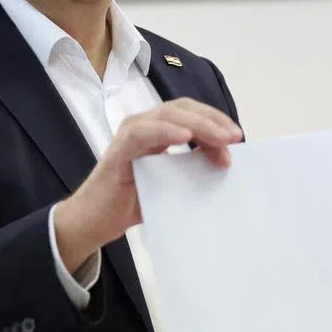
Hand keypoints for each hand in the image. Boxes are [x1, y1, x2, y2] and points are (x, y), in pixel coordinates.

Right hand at [54, 98, 241, 271]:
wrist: (94, 222)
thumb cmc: (131, 203)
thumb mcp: (169, 184)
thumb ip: (190, 169)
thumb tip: (226, 164)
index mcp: (156, 131)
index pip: (190, 113)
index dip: (215, 120)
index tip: (237, 138)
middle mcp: (142, 126)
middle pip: (182, 108)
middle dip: (212, 120)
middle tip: (235, 138)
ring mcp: (129, 135)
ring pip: (167, 115)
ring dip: (198, 124)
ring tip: (221, 138)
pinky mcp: (118, 151)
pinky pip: (143, 133)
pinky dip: (166, 131)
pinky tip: (185, 137)